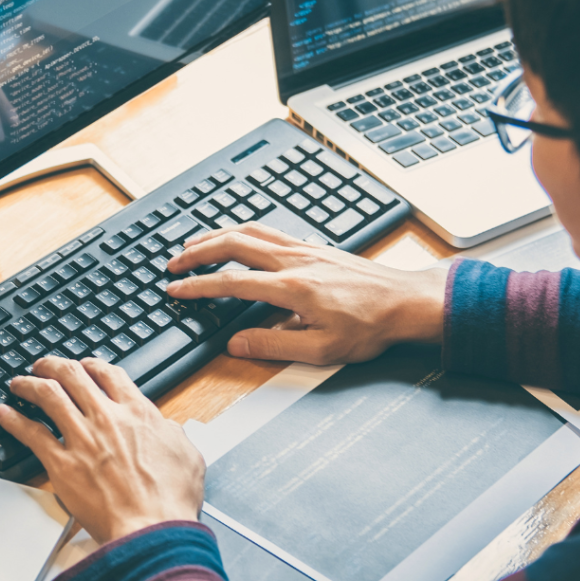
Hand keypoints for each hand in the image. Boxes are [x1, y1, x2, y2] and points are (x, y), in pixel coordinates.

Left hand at [0, 356, 204, 544]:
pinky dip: (14, 420)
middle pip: (72, 375)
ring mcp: (82, 439)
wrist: (152, 530)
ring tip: (19, 383)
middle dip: (54, 365)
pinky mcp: (62, 464)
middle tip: (43, 366)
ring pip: (48, 395)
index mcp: (138, 413)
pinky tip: (4, 414)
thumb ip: (174, 434)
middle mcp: (107, 418)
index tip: (85, 366)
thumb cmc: (170, 501)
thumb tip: (167, 428)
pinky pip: (31, 434)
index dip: (93, 365)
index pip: (109, 374)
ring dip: (29, 384)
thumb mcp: (188, 456)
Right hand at [165, 222, 446, 364]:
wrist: (406, 303)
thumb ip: (274, 345)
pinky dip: (242, 230)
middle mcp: (294, 261)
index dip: (197, 287)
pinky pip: (268, 230)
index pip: (231, 282)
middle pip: (232, 244)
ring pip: (249, 230)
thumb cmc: (370, 328)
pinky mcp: (314, 247)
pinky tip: (237, 237)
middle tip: (173, 263)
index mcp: (292, 288)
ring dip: (216, 235)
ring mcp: (304, 249)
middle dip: (196, 252)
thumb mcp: (322, 350)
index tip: (175, 290)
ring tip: (194, 244)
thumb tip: (236, 344)